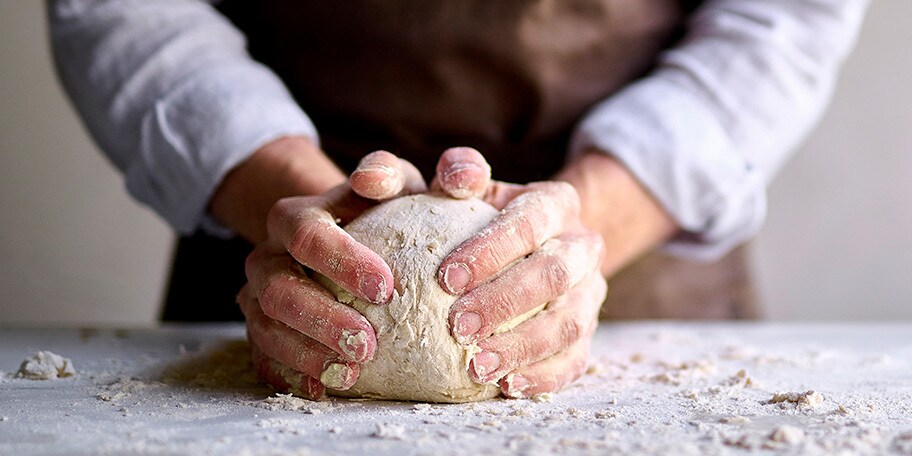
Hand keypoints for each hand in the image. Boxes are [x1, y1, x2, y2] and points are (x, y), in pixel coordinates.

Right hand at [239, 150, 426, 397]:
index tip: (385, 287)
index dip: (341, 262)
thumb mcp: (391, 183)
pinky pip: (264, 358)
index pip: (307, 236)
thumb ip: (388, 172)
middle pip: (277, 289)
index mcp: (293, 218)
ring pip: (265, 329)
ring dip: (305, 354)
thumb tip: (373, 178)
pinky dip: (290, 376)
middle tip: (366, 344)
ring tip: (350, 373)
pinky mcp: (262, 331)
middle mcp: (267, 257)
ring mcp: (259, 298)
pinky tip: (325, 389)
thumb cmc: (378, 211)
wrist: (341, 236)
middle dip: (320, 320)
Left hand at [434, 149, 608, 398]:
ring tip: (475, 366)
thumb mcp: (463, 187)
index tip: (446, 276)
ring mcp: (590, 293)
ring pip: (569, 323)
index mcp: (556, 203)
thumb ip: (450, 174)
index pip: (530, 221)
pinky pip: (574, 361)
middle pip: (554, 275)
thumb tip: (436, 177)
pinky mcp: (587, 334)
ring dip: (522, 347)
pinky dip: (542, 377)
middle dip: (505, 302)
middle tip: (457, 326)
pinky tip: (505, 387)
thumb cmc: (476, 215)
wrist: (530, 246)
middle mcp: (582, 246)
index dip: (492, 249)